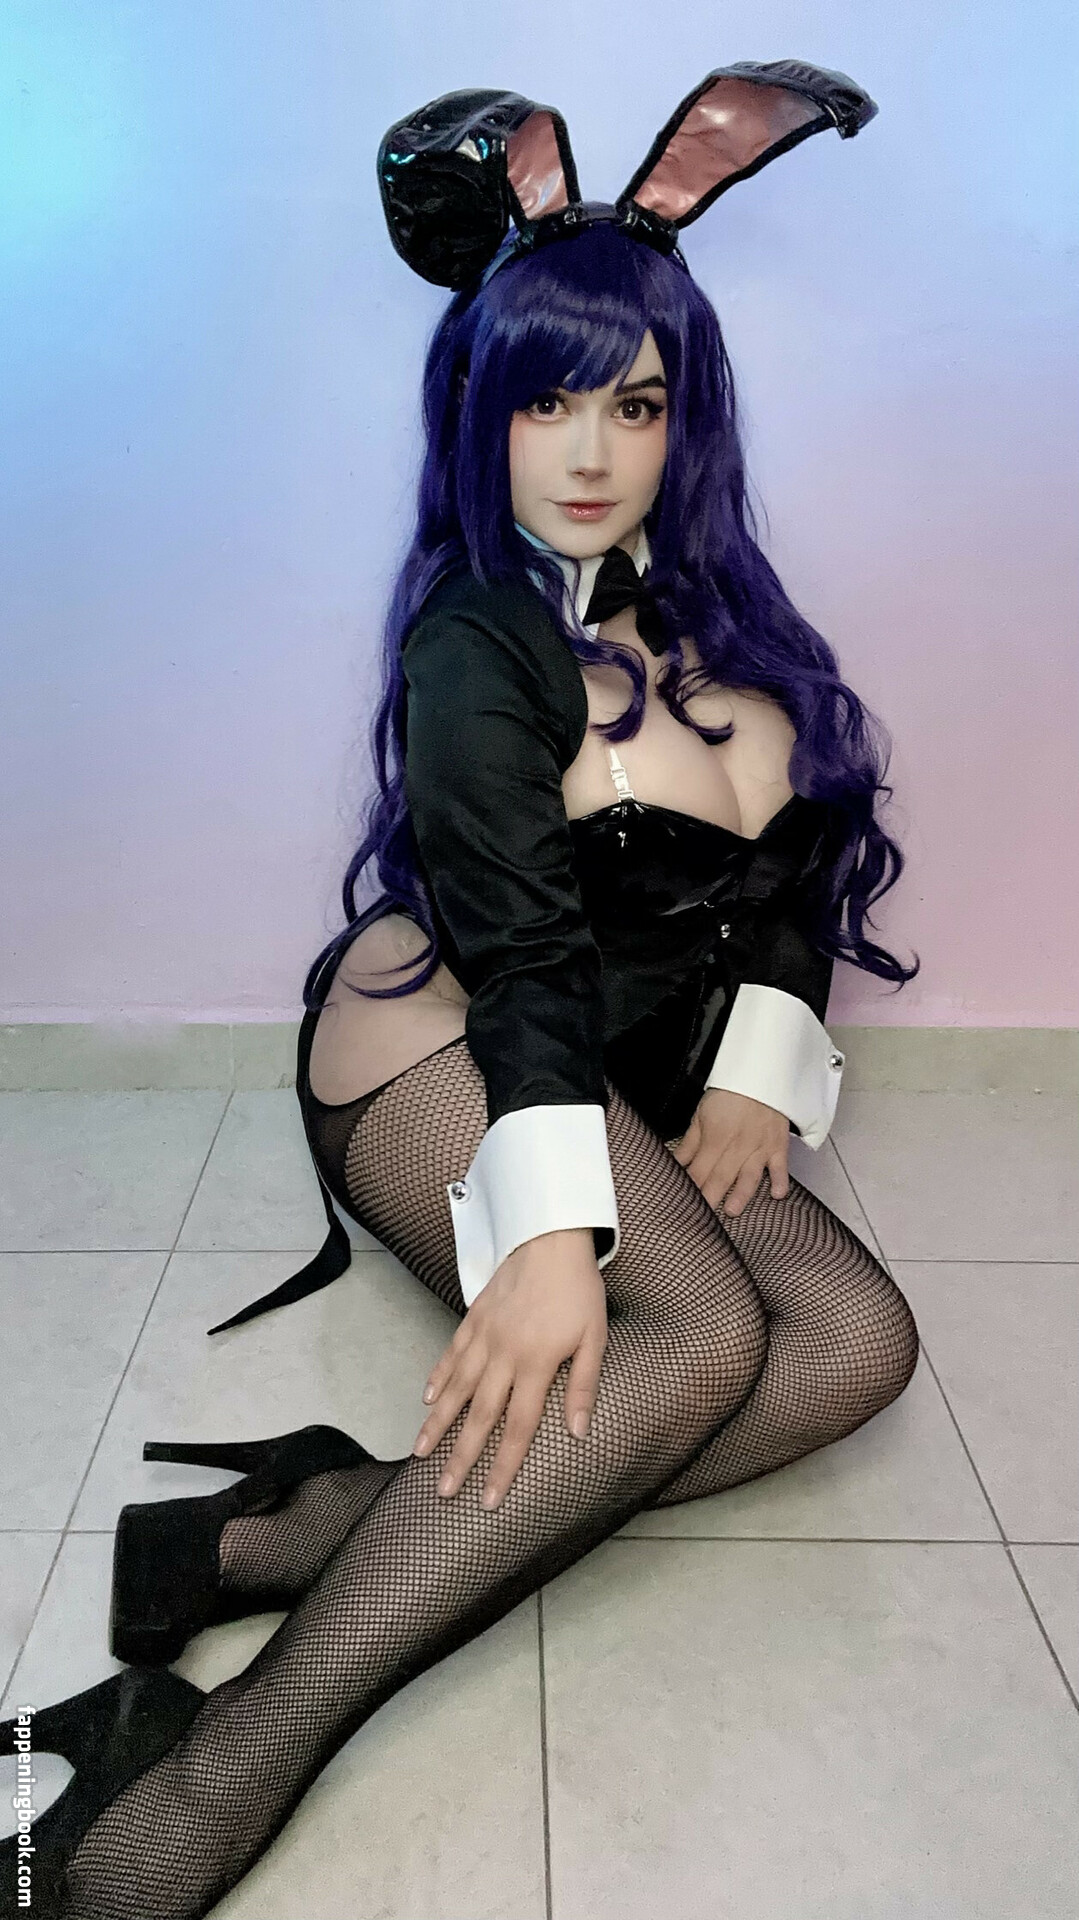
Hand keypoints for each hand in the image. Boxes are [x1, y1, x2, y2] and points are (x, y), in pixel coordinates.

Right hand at [411, 1227, 607, 1510]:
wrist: (551, 1237)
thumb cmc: (579, 1288)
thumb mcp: (595, 1337)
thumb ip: (584, 1386)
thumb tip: (578, 1431)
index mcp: (537, 1364)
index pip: (518, 1428)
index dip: (503, 1467)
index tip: (488, 1498)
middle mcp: (505, 1355)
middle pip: (478, 1417)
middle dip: (461, 1457)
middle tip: (443, 1489)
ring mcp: (484, 1336)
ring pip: (455, 1388)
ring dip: (437, 1424)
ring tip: (420, 1452)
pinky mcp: (474, 1318)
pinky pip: (451, 1354)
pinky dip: (438, 1378)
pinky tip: (427, 1399)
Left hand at [669, 1087, 789, 1215]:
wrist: (761, 1072)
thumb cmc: (729, 1093)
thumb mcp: (701, 1115)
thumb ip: (689, 1144)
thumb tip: (673, 1164)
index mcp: (715, 1137)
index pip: (699, 1169)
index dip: (690, 1187)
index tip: (682, 1204)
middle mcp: (737, 1145)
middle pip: (720, 1176)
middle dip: (709, 1197)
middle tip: (700, 1219)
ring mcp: (760, 1147)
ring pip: (749, 1175)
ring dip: (740, 1194)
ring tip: (731, 1210)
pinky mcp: (778, 1145)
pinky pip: (780, 1165)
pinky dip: (780, 1180)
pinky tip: (777, 1195)